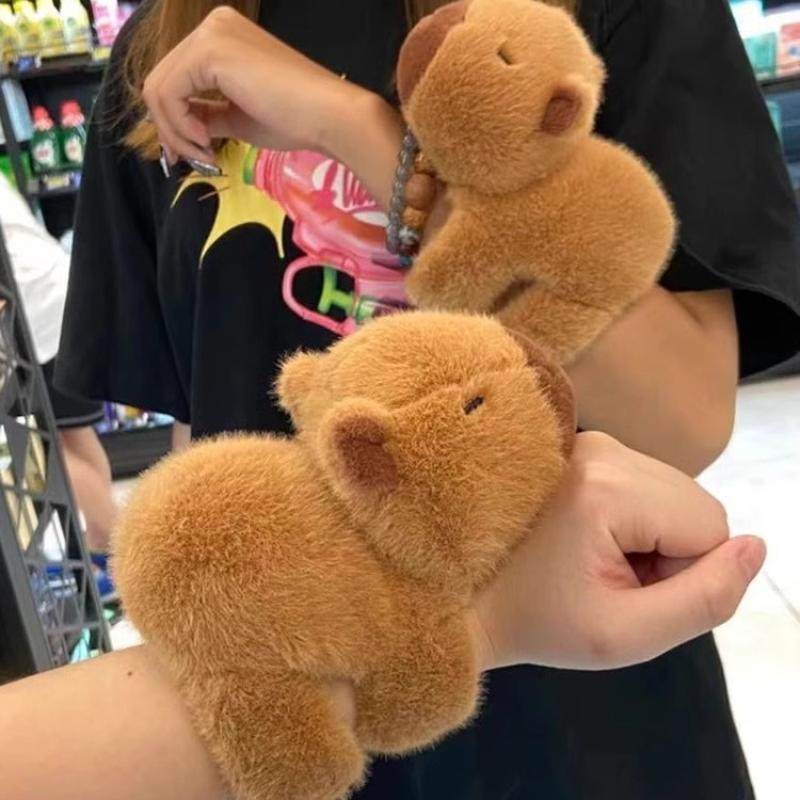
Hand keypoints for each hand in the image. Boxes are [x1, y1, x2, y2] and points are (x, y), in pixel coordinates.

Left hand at [142, 6, 370, 164]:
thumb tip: (180, 132)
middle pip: (160, 80)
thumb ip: (207, 116)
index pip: (176, 77)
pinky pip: (168, 93)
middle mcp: (213, 26)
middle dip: (170, 128)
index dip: (173, 120)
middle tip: (192, 158)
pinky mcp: (208, 50)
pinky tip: (205, 140)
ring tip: (204, 152)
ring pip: (159, 88)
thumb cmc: (295, 119)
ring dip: (174, 130)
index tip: (189, 152)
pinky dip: (179, 125)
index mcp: (222, 37)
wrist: (328, 116)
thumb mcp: (238, 118)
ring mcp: (210, 34)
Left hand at [471, 432, 764, 670]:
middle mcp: (601, 448)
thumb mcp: (625, 633)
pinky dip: (630, 517)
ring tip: (589, 558)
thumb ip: (705, 598)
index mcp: (607, 487)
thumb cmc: (535, 619)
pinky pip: (644, 484)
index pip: (711, 527)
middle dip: (668, 552)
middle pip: (695, 503)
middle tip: (605, 578)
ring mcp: (587, 441)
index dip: (683, 575)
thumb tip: (756, 548)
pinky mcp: (580, 445)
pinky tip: (583, 538)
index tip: (623, 590)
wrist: (461, 591)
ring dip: (649, 535)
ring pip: (672, 493)